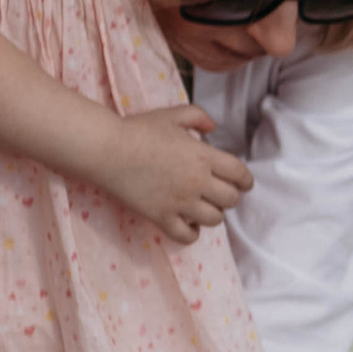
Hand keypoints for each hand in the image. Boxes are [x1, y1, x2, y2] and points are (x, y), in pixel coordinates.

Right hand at [109, 104, 252, 243]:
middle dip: (229, 197)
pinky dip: (192, 233)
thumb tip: (213, 126)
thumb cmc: (138, 129)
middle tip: (219, 194)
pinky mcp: (161, 217)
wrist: (107, 149)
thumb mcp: (172, 115)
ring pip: (214, 219)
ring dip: (212, 214)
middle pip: (230, 200)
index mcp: (203, 156)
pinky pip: (187, 236)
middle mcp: (196, 181)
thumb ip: (197, 116)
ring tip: (203, 208)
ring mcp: (179, 202)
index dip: (245, 181)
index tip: (243, 184)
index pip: (239, 174)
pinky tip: (188, 224)